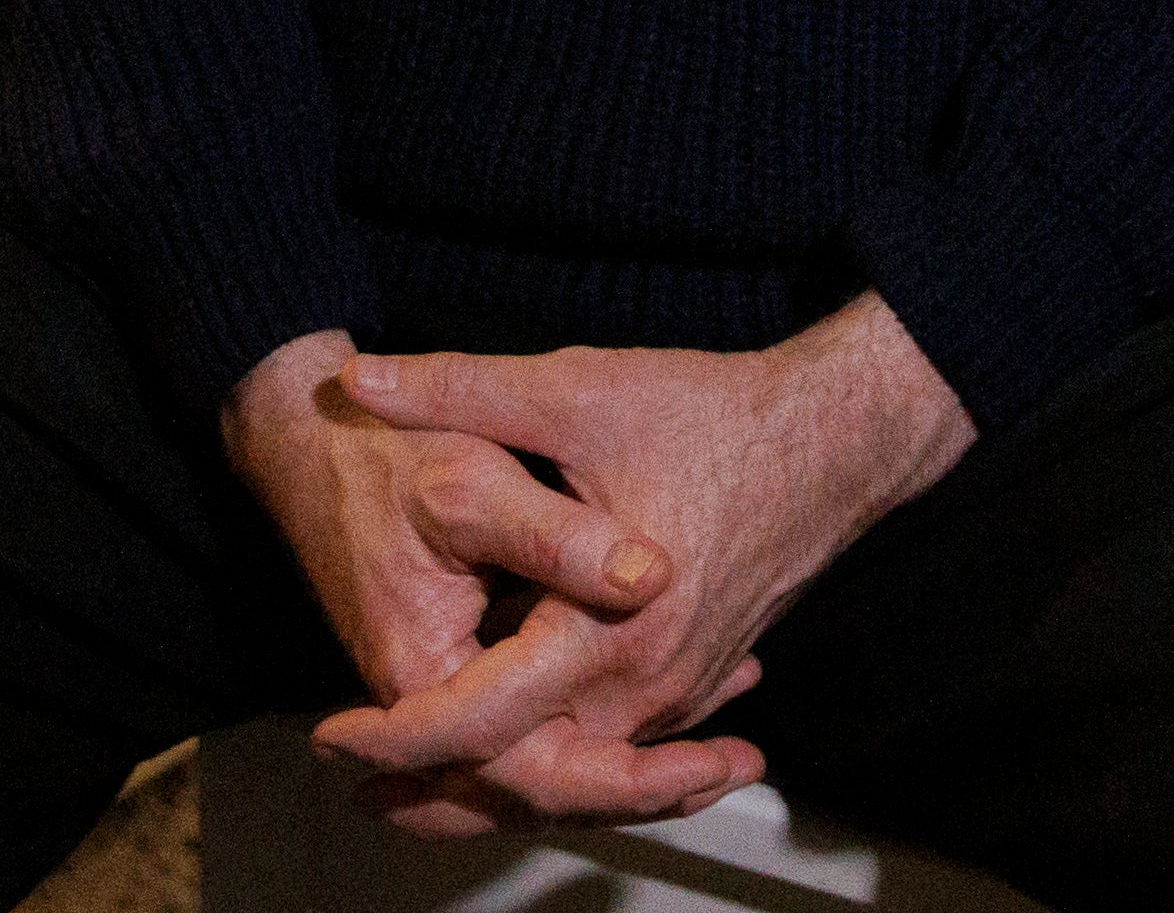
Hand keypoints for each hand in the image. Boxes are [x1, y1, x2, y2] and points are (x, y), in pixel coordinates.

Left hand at [304, 298, 977, 838]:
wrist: (838, 438)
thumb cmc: (713, 415)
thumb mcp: (574, 391)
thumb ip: (458, 387)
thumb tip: (356, 379)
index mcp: (605, 629)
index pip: (482, 721)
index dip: (398, 741)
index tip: (335, 739)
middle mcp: (645, 682)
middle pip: (527, 778)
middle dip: (438, 795)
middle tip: (360, 793)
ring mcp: (678, 691)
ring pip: (576, 773)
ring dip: (499, 783)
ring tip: (416, 787)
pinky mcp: (697, 680)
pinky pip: (618, 750)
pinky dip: (560, 761)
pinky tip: (513, 749)